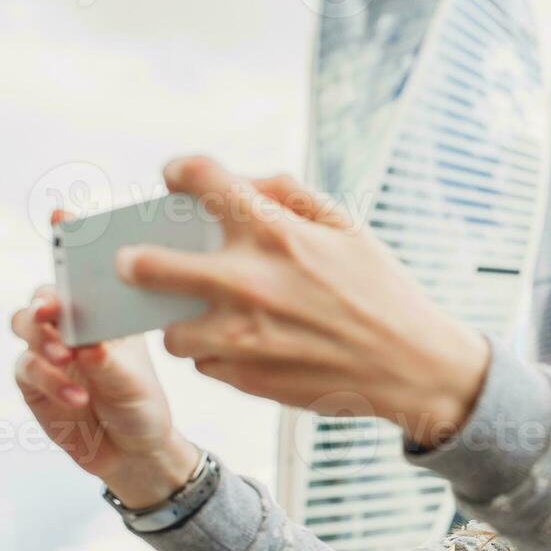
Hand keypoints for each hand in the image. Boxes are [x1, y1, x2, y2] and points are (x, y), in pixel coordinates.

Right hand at [11, 210, 198, 508]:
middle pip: (42, 295)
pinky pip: (28, 369)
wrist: (133, 449)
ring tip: (69, 357)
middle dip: (45, 299)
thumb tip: (89, 344)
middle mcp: (71, 326)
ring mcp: (48, 352)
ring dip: (44, 339)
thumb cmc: (140, 403)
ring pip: (25, 327)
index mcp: (102, 312)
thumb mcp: (136, 379)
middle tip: (54, 310)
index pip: (80, 271)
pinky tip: (78, 396)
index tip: (64, 216)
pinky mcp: (33, 382)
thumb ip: (110, 360)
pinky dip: (51, 380)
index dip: (66, 240)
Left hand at [118, 158, 490, 446]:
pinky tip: (248, 348)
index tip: (179, 181)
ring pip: (171, 331)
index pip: (198, 178)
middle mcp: (248, 283)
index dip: (181, 172)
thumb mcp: (349, 227)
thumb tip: (240, 184)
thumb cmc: (384, 292)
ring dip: (183, 321)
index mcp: (275, 234)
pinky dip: (218, 354)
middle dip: (135, 259)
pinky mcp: (248, 378)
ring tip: (209, 319)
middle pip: (147, 264)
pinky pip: (206, 364)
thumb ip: (288, 194)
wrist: (415, 367)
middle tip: (135, 261)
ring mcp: (242, 337)